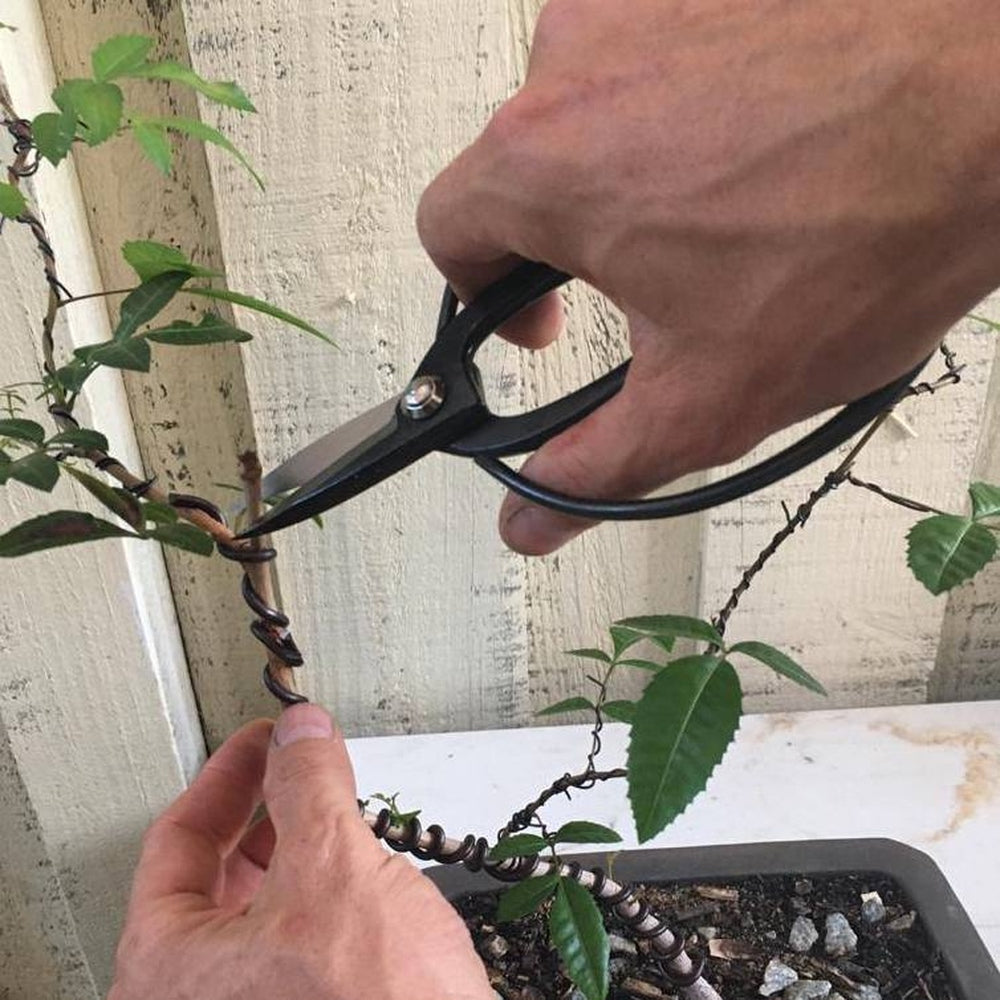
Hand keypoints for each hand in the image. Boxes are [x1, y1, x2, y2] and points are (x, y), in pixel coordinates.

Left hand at [109, 705, 492, 999]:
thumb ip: (307, 785)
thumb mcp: (331, 867)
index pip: (177, 841)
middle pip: (216, 870)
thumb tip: (299, 733)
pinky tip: (361, 867)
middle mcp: (198, 994)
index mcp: (168, 967)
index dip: (227, 774)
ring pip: (262, 899)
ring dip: (300, 842)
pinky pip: (297, 931)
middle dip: (267, 807)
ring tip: (336, 806)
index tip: (264, 738)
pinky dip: (323, 885)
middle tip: (299, 762)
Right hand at [418, 0, 999, 554]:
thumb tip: (529, 519)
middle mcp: (576, 59)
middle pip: (522, 173)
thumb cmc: (871, 233)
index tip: (543, 324)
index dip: (481, 296)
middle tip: (655, 284)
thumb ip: (598, 468)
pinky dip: (685, 107)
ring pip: (592, 111)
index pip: (447, 232)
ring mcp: (645, 0)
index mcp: (545, 162)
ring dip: (632, 170)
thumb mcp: (711, 392)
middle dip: (572, 241)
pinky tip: (756, 146)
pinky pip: (657, 53)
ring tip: (724, 215)